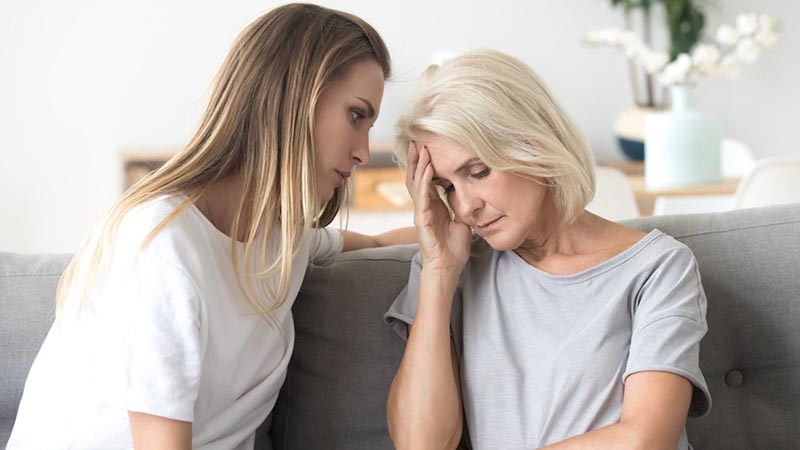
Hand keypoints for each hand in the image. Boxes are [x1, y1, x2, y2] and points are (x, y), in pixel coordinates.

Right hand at [406, 141, 471, 270]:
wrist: (447, 267)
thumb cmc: (453, 248)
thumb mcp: (461, 222)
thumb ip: (461, 208)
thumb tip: (472, 196)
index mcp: (433, 206)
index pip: (427, 180)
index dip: (427, 164)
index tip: (430, 147)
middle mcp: (424, 206)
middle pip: (417, 177)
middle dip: (417, 158)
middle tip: (418, 140)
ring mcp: (421, 212)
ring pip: (416, 182)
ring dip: (419, 164)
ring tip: (421, 148)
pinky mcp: (421, 218)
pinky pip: (422, 195)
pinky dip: (425, 180)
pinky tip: (428, 168)